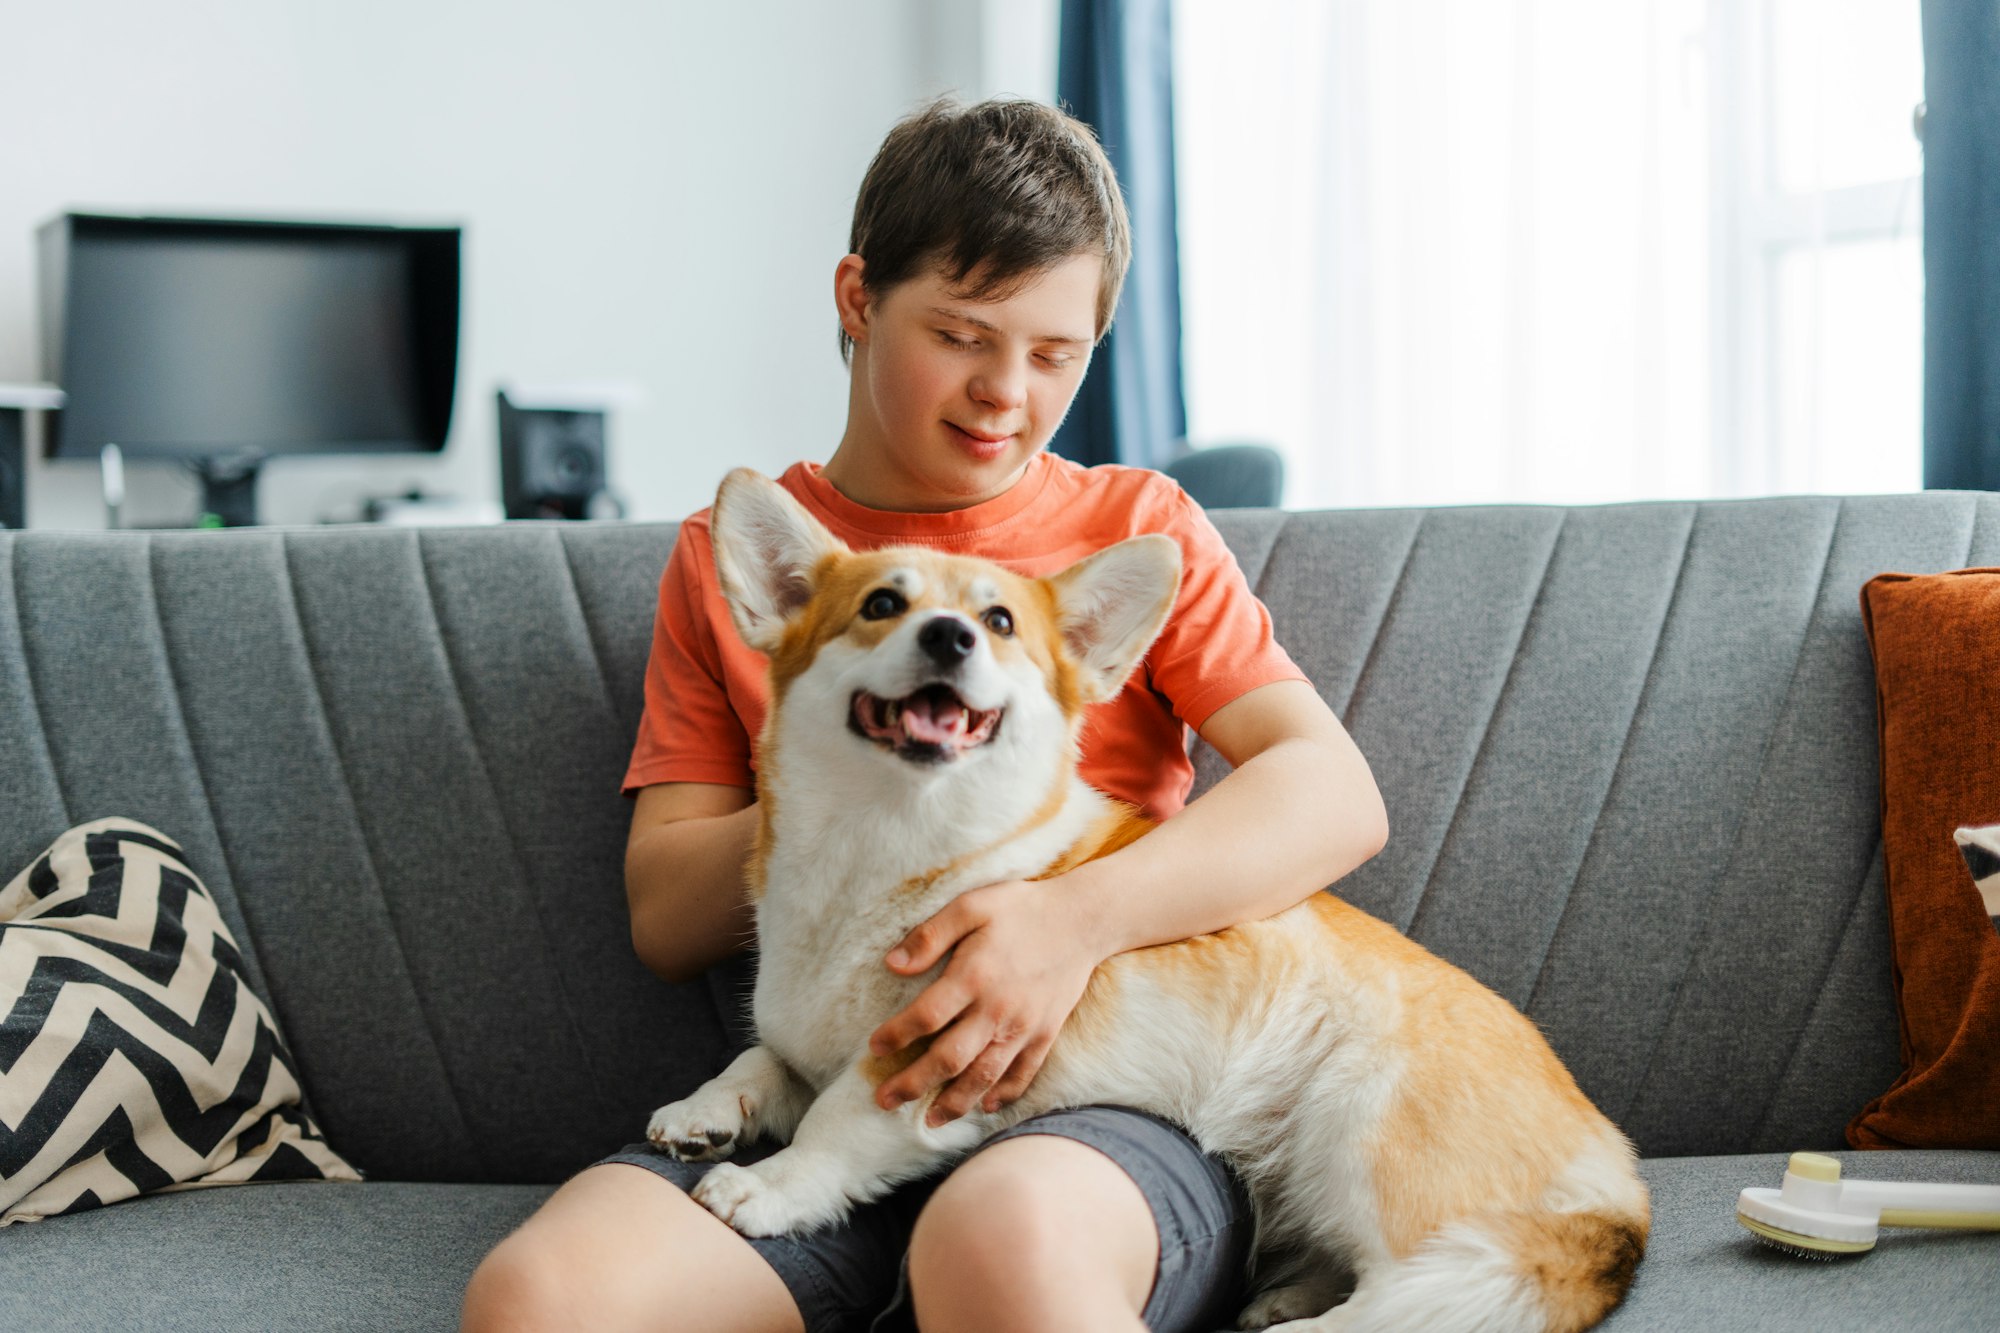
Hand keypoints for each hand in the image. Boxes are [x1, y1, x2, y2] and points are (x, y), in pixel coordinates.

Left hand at [868, 877, 1102, 1126]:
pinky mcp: (1046, 1034)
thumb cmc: (1021, 908)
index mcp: (974, 976)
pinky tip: (983, 1108)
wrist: (1083, 919)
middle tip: (884, 1099)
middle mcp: (998, 1009)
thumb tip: (892, 964)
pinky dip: (1003, 1095)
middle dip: (913, 1083)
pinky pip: (1023, 1074)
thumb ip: (931, 934)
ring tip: (927, 1119)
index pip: (926, 1016)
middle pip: (949, 1058)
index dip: (896, 1035)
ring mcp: (1025, 1027)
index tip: (873, 1047)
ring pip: (984, 1076)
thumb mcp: (972, 905)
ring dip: (954, 1102)